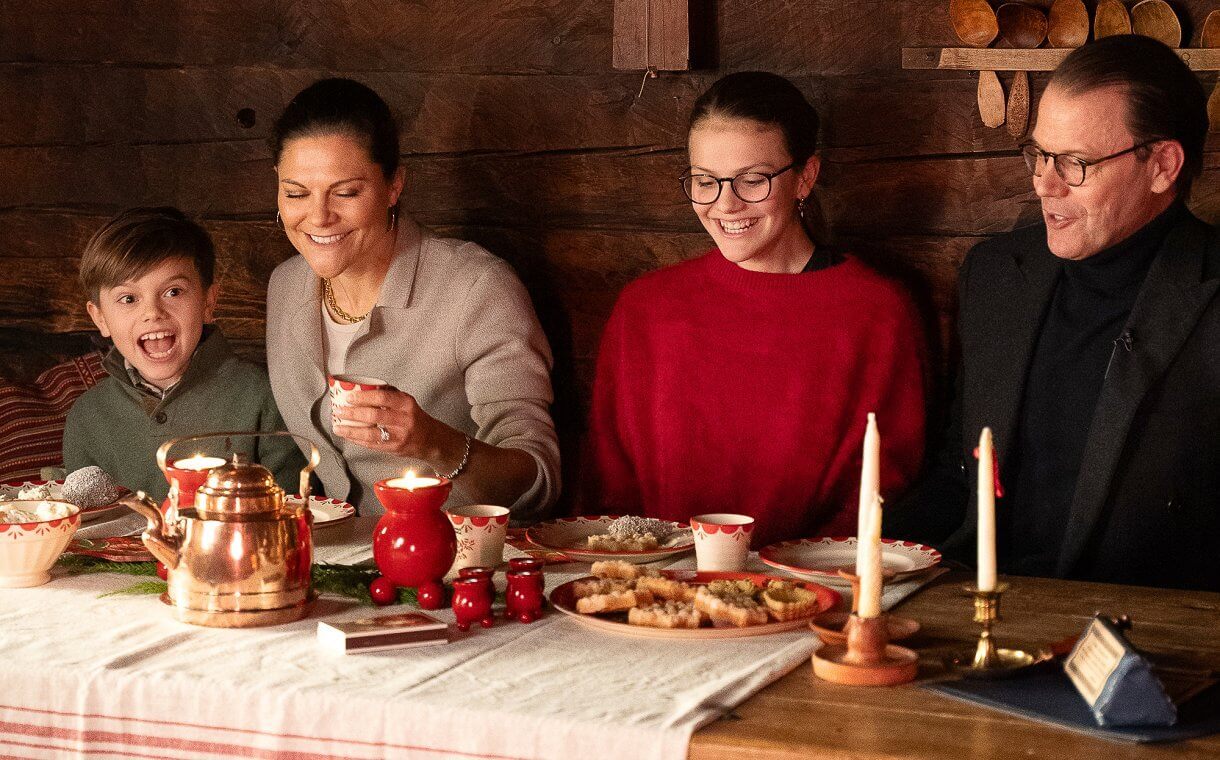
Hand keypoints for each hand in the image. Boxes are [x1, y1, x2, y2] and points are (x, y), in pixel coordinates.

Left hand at [332, 386, 446, 460]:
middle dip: (352, 413)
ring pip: (370, 433)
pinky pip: (371, 444)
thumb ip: (389, 395)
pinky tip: (348, 435)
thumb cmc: (416, 419)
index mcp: (406, 404)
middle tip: (339, 410)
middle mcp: (404, 420)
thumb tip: (365, 387)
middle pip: (374, 415)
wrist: (431, 440)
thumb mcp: (408, 403)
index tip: (349, 397)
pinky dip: (356, 439)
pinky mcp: (394, 449)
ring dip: (350, 430)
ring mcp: (398, 436)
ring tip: (337, 426)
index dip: (363, 397)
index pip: (382, 397)